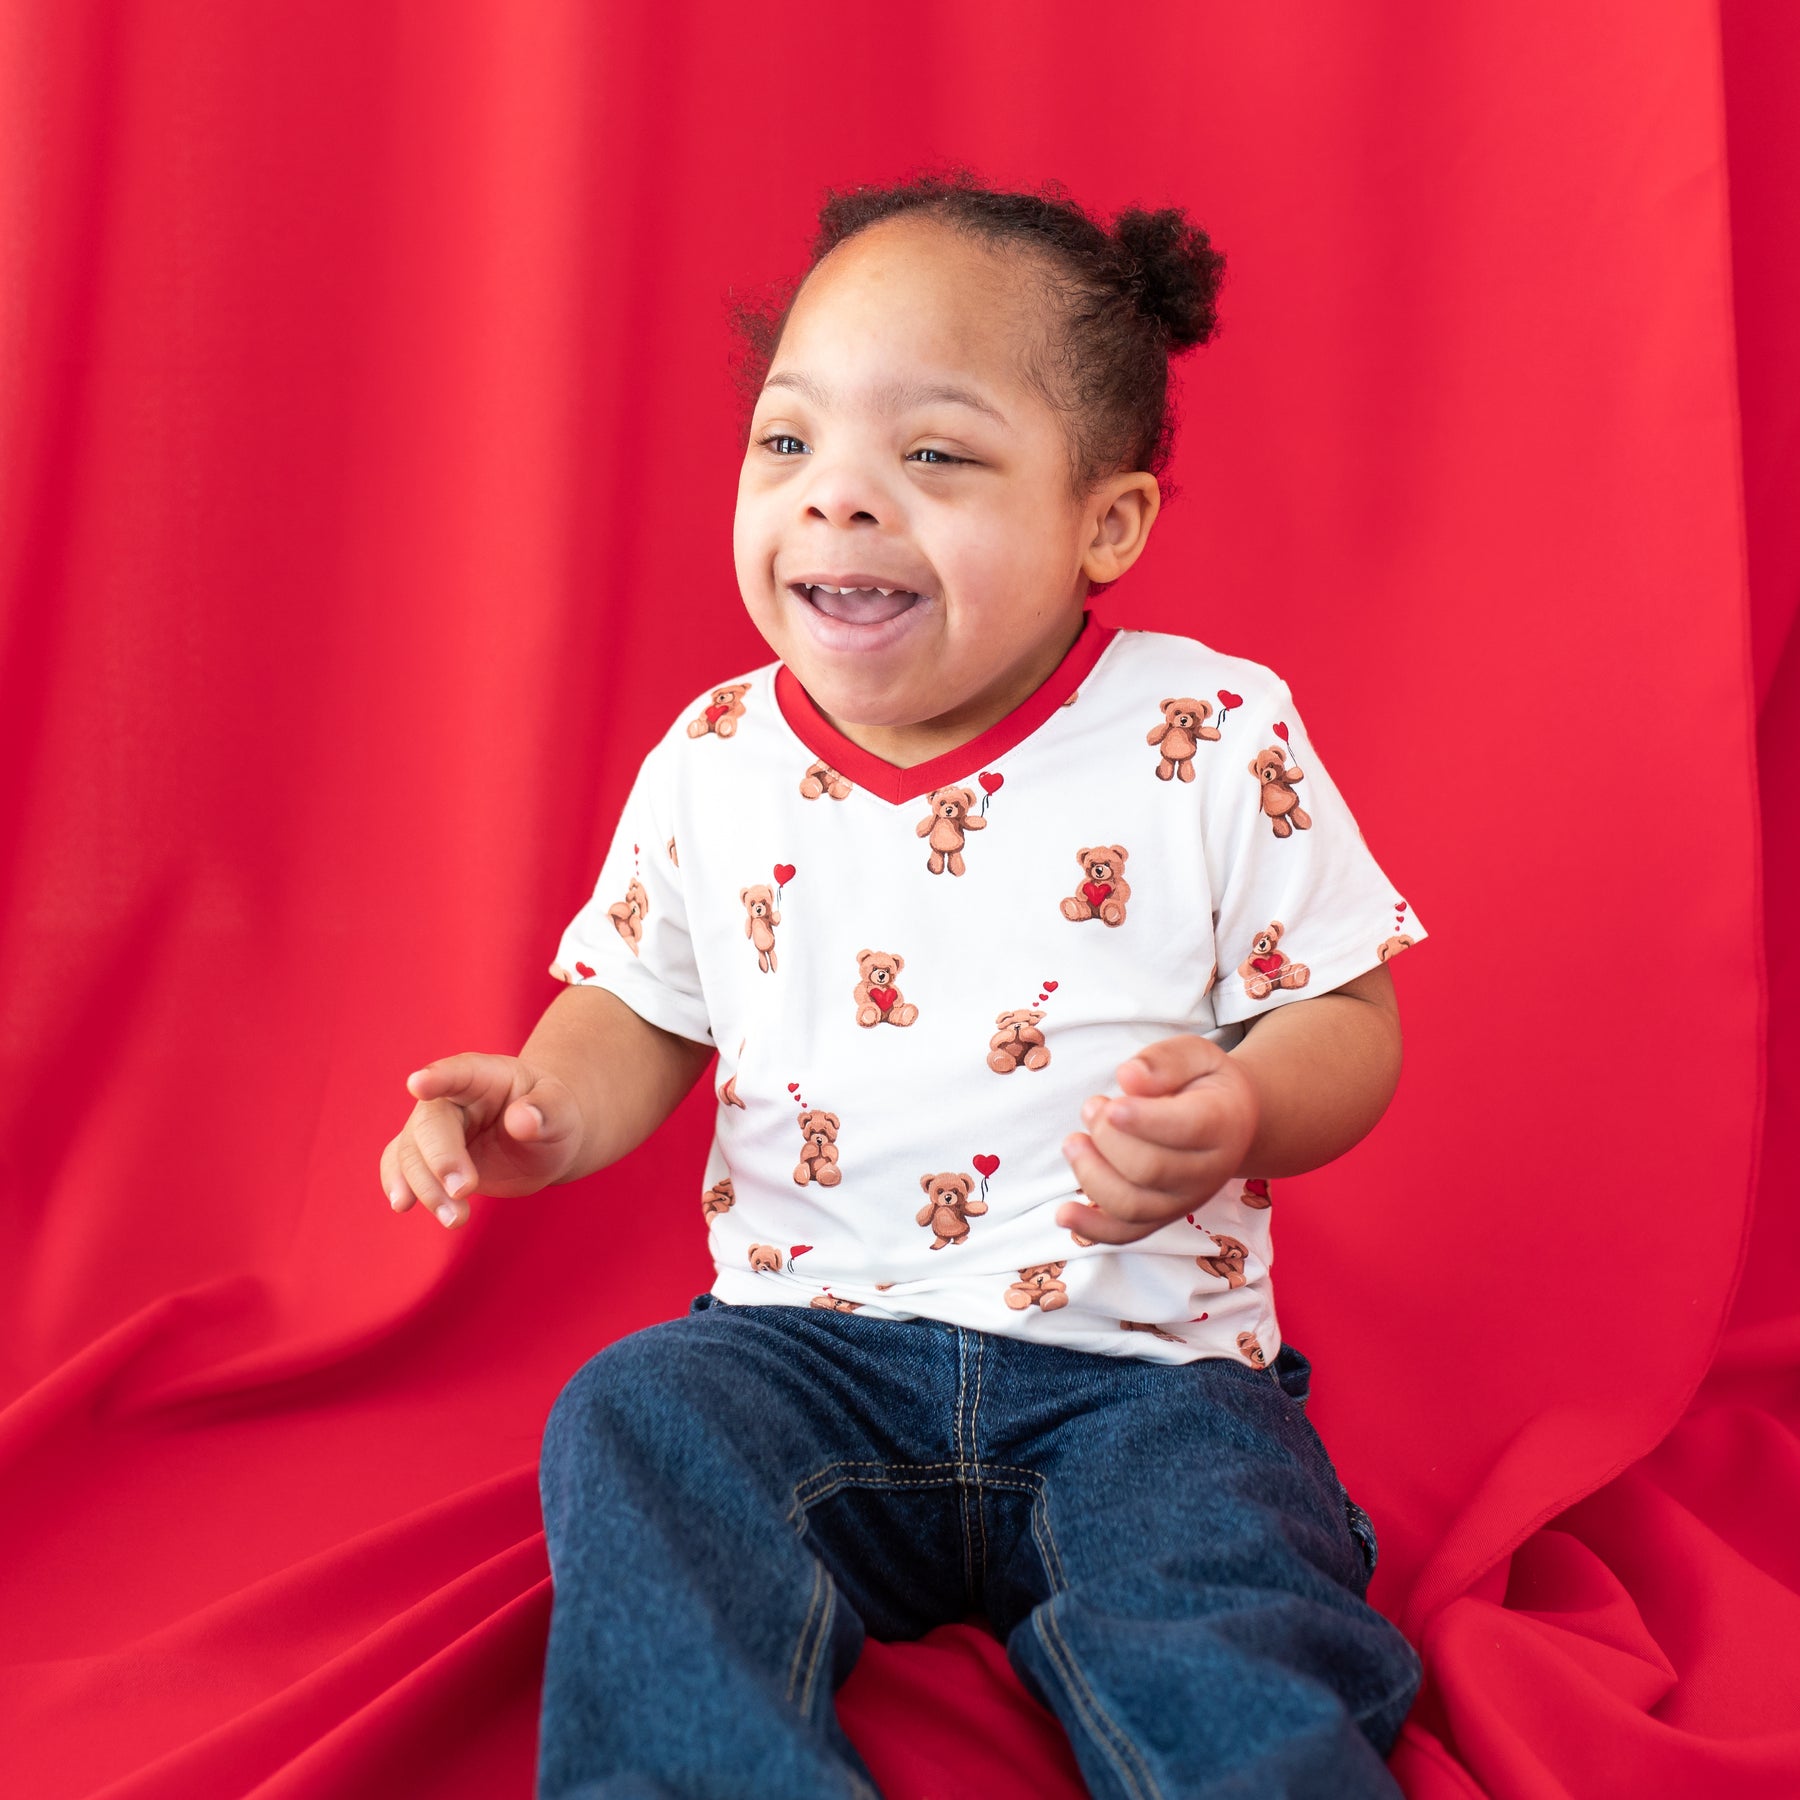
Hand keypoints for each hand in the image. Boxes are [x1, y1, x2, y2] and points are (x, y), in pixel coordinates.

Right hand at [379, 1053, 586, 1227]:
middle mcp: (450, 1097)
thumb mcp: (561, 1112)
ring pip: (411, 1152)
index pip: (459, 1072)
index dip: (438, 1077)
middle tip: (464, 1192)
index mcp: (485, 1075)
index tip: (418, 1083)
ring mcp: (433, 1126)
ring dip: (427, 1188)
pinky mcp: (425, 1155)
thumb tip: (521, 1120)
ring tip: (456, 1219)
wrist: (540, 1142)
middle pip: (430, 1124)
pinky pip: (398, 1165)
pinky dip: (397, 1184)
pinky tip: (403, 1205)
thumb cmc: (551, 1118)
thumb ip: (546, 1112)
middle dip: (441, 1160)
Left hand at [1055, 1034, 1260, 1244]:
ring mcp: (1184, 1200)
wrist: (1230, 1123)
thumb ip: (1165, 1061)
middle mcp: (1208, 1171)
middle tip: (1093, 1106)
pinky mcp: (1161, 1216)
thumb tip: (1129, 1077)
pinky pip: (1126, 1233)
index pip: (1186, 1129)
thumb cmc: (1204, 1083)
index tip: (1112, 1104)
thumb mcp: (1196, 1054)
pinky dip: (1092, 1228)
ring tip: (1074, 1141)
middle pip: (1150, 1169)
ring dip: (1091, 1174)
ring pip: (1133, 1205)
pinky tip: (1063, 1213)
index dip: (1143, 1120)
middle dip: (1108, 1138)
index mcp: (1222, 1123)